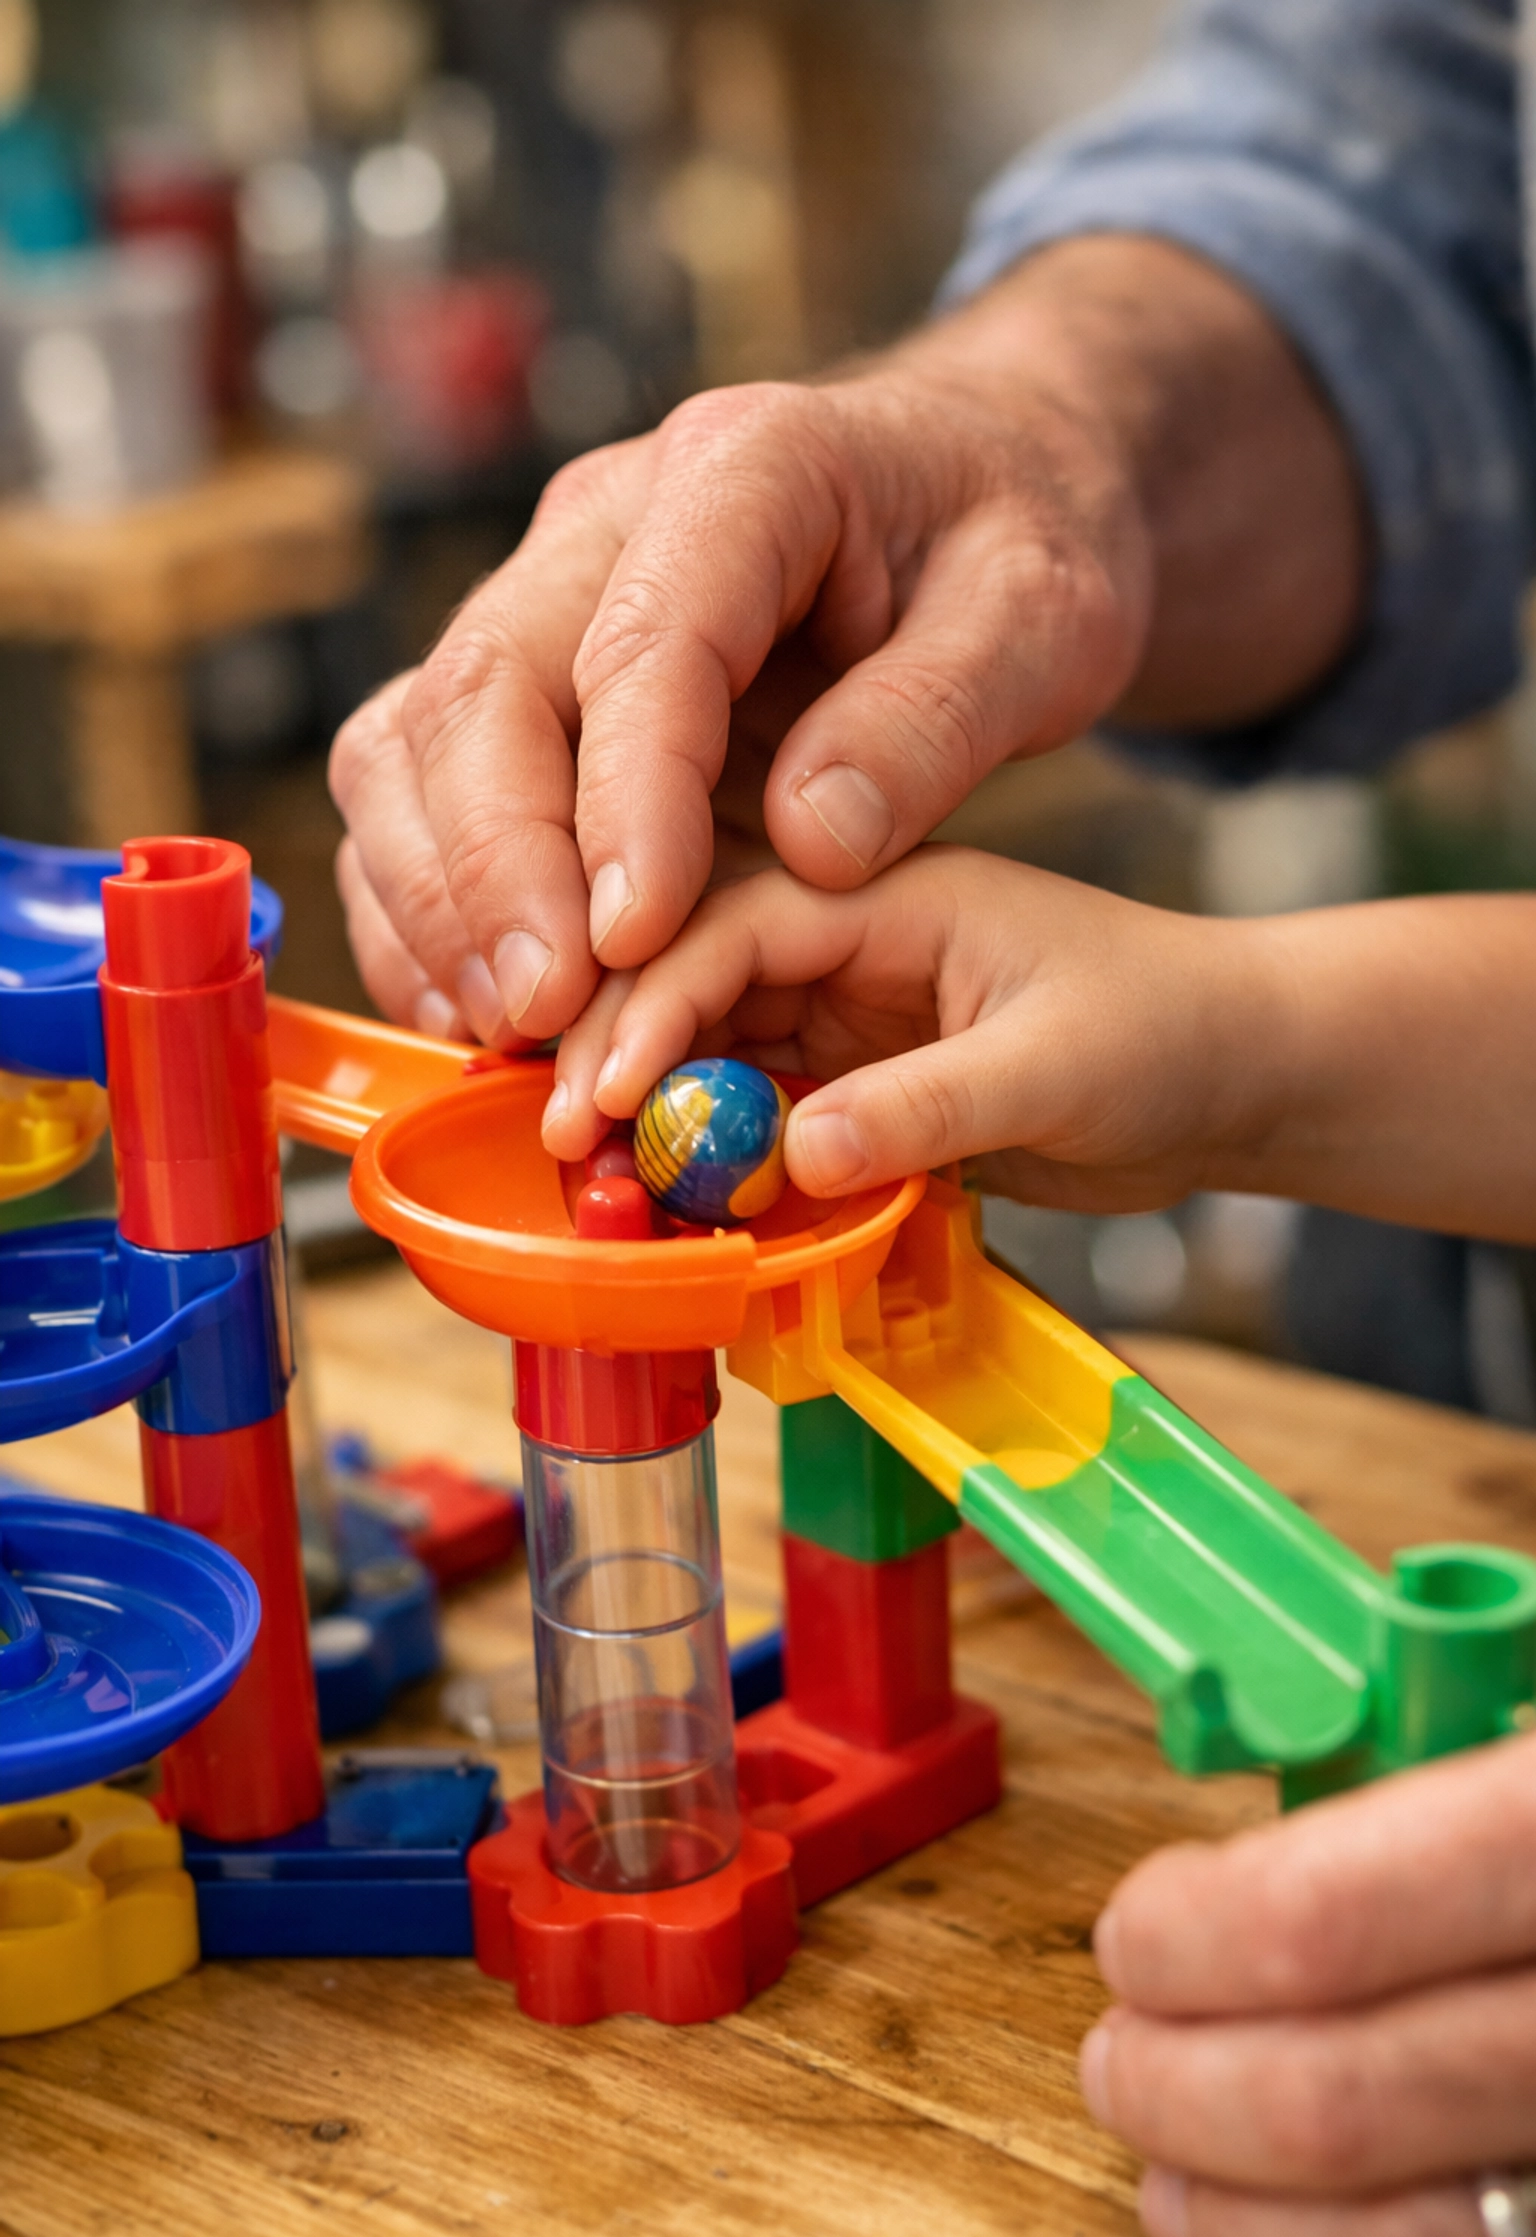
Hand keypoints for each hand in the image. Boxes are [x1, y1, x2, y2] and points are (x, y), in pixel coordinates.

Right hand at [328, 237, 1361, 1047]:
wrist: (974, 492)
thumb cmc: (1014, 547)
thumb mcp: (1040, 622)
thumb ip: (934, 719)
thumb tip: (812, 841)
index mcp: (749, 472)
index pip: (645, 642)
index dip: (624, 798)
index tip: (635, 937)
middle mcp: (607, 524)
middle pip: (484, 689)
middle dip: (494, 872)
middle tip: (545, 1016)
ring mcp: (547, 602)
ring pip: (412, 741)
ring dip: (438, 902)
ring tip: (509, 1032)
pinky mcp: (526, 687)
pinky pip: (418, 792)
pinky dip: (427, 909)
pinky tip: (480, 1010)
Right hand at [541, 848, 1272, 1210]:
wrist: (1237, 1078)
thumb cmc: (1171, 1035)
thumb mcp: (1059, 1065)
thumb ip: (931, 1104)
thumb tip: (794, 1152)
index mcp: (890, 890)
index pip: (734, 921)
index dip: (654, 999)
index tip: (599, 1088)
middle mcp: (846, 939)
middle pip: (690, 976)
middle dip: (616, 1047)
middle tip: (559, 1139)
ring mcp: (842, 1009)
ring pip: (706, 1046)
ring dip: (645, 1105)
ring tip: (586, 1179)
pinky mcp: (850, 1077)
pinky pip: (749, 1108)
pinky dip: (704, 1151)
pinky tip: (661, 1199)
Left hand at [1083, 1735, 1535, 2236]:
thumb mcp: (1520, 1691)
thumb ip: (1416, 1748)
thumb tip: (1262, 1813)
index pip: (1315, 1921)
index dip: (1185, 1938)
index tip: (1134, 1931)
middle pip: (1333, 2099)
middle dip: (1178, 2083)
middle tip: (1113, 2048)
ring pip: (1406, 2235)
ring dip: (1238, 2207)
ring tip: (1156, 2148)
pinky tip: (1268, 2227)